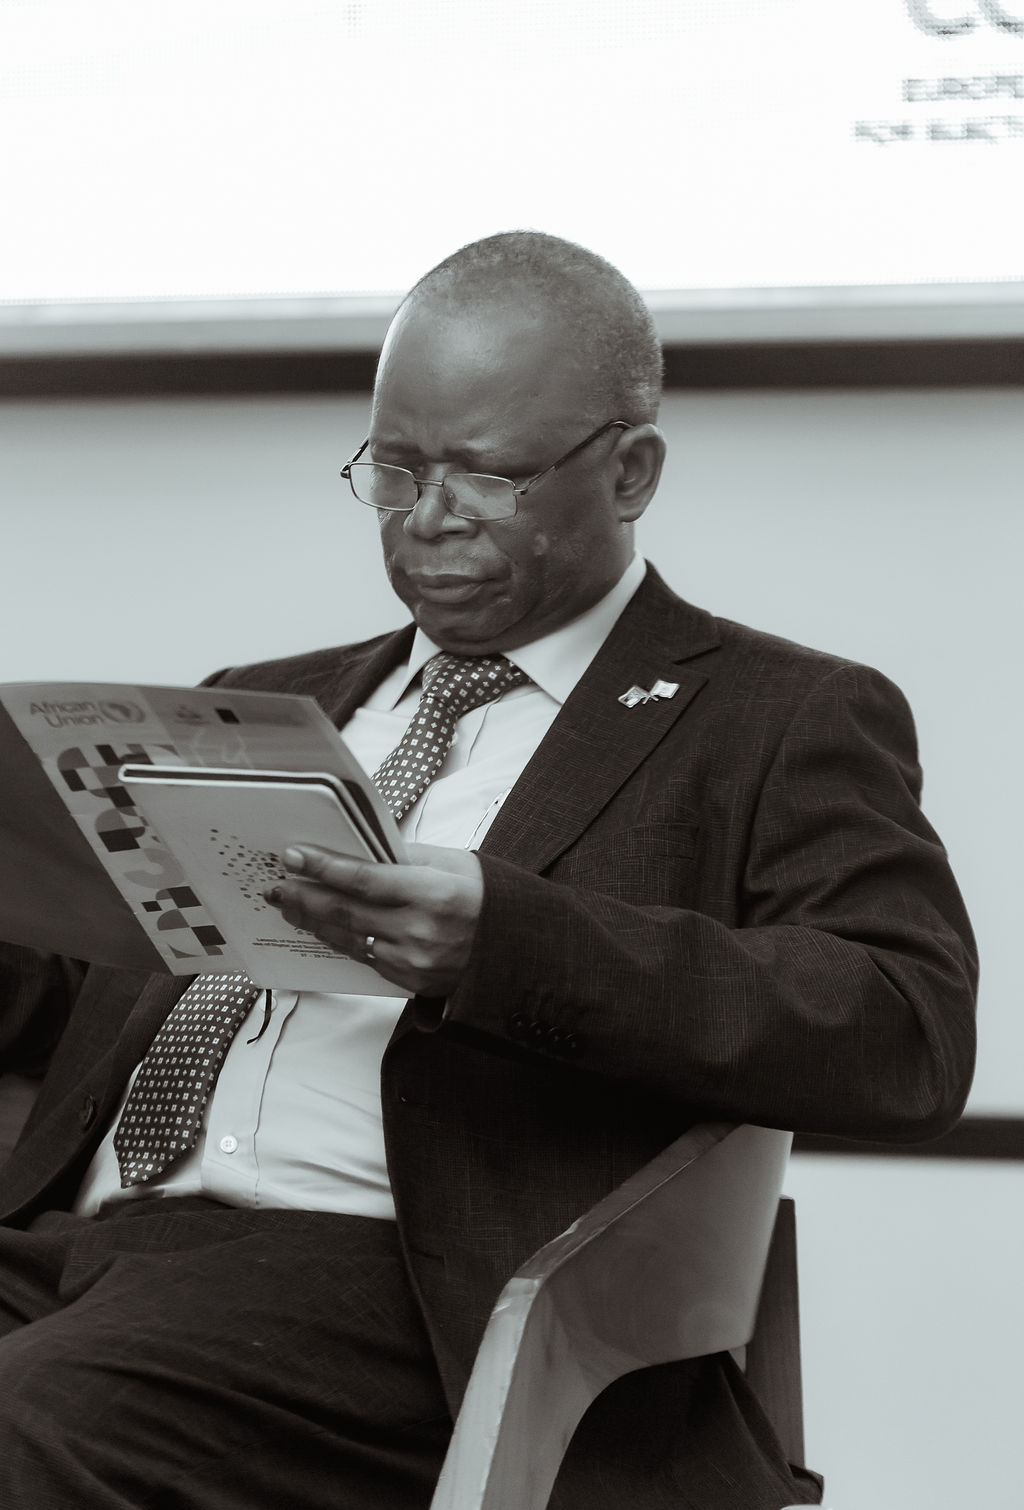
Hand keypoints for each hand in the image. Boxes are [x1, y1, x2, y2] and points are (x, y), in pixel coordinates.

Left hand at [264, 842, 484, 997]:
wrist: (518, 951)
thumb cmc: (486, 897)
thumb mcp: (455, 863)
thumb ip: (405, 856)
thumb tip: (358, 848)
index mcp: (434, 893)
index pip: (365, 879)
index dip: (324, 867)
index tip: (293, 855)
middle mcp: (420, 931)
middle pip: (346, 912)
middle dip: (304, 896)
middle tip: (276, 884)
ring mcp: (412, 961)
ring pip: (347, 938)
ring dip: (311, 920)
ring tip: (287, 903)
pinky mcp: (408, 981)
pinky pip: (361, 957)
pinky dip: (336, 939)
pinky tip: (318, 926)